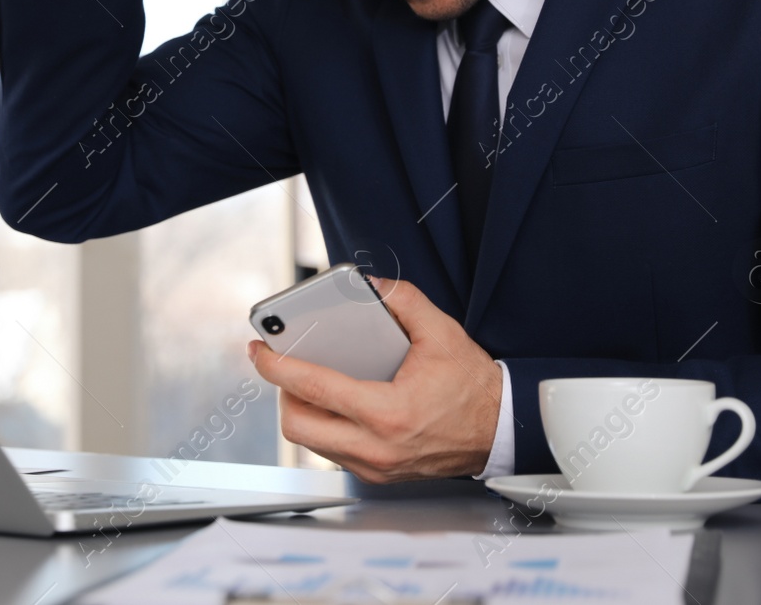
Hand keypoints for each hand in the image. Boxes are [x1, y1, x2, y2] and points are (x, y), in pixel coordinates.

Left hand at [247, 278, 502, 481]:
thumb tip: (369, 284)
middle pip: (298, 426)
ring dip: (302, 411)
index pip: (314, 389)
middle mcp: (377, 448)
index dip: (278, 367)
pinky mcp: (379, 475)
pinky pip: (332, 452)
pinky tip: (334, 402)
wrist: (501, 430)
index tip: (259, 350)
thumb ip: (403, 300)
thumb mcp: (442, 332)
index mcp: (388, 413)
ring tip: (307, 381)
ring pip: (312, 443)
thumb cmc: (473, 387)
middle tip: (285, 366)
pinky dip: (324, 426)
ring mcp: (376, 467)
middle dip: (282, 393)